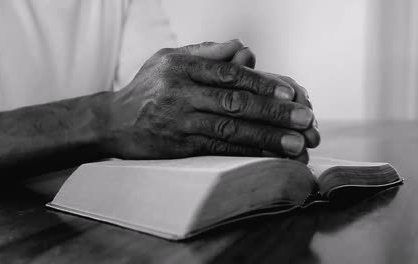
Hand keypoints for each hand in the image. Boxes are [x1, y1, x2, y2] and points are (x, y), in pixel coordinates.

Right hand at [100, 41, 318, 160]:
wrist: (112, 121)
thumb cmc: (148, 86)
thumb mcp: (169, 58)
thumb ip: (207, 52)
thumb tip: (244, 48)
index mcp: (182, 67)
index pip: (228, 74)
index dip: (261, 84)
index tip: (290, 93)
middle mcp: (181, 93)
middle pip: (234, 102)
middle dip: (273, 113)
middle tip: (305, 120)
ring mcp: (180, 121)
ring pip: (230, 129)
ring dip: (266, 138)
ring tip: (296, 145)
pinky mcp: (179, 146)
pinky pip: (217, 149)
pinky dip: (245, 153)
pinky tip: (267, 157)